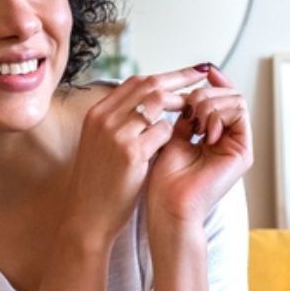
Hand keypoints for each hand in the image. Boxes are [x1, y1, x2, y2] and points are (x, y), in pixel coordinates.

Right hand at [61, 67, 209, 245]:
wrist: (88, 215)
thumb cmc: (99, 183)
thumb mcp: (100, 145)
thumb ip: (119, 123)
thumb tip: (149, 107)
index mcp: (96, 114)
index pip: (135, 82)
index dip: (163, 76)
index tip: (184, 75)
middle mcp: (104, 118)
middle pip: (148, 85)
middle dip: (179, 78)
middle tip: (201, 75)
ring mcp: (116, 134)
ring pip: (158, 103)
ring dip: (180, 105)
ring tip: (195, 110)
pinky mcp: (131, 152)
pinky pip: (162, 131)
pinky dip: (173, 134)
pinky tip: (179, 142)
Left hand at [146, 65, 252, 228]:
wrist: (168, 205)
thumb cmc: (164, 179)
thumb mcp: (172, 135)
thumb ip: (185, 114)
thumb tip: (189, 89)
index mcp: (212, 135)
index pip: (219, 98)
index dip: (213, 81)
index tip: (202, 70)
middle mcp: (228, 139)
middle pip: (229, 94)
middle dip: (205, 94)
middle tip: (188, 110)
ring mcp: (237, 145)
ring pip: (236, 99)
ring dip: (210, 103)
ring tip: (193, 123)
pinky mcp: (243, 152)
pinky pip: (239, 112)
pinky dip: (218, 114)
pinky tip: (203, 131)